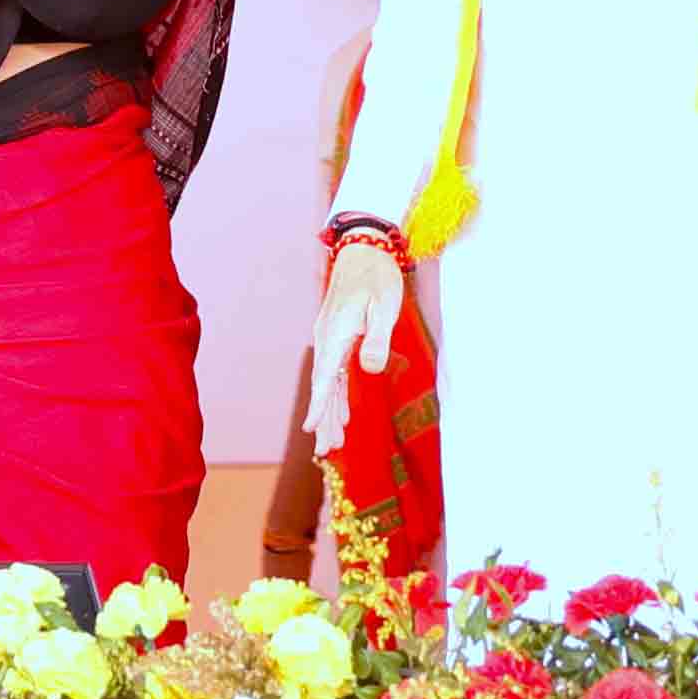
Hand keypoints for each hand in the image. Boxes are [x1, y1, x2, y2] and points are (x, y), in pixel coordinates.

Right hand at [304, 241, 405, 451]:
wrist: (364, 247)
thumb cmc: (378, 275)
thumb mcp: (385, 305)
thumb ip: (376, 338)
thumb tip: (368, 369)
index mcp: (336, 332)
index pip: (325, 376)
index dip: (320, 405)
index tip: (312, 430)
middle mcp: (327, 337)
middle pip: (324, 385)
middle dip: (325, 418)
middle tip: (326, 451)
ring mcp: (329, 336)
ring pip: (327, 380)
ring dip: (330, 410)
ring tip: (332, 442)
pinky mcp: (336, 334)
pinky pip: (333, 370)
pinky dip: (335, 393)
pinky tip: (341, 412)